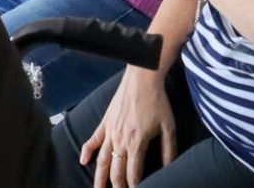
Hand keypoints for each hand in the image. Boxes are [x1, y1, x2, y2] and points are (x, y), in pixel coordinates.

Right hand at [79, 67, 176, 187]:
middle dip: (117, 187)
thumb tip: (170, 168)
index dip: (134, 187)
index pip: (133, 174)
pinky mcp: (105, 122)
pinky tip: (83, 161)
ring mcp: (110, 132)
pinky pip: (93, 140)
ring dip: (99, 178)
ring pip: (101, 161)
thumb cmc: (157, 101)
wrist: (143, 78)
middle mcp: (120, 141)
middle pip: (116, 172)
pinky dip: (87, 151)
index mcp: (137, 144)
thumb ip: (169, 150)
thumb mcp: (169, 127)